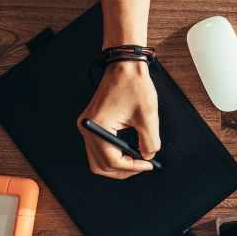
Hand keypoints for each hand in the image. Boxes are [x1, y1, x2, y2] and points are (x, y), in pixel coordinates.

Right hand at [77, 60, 160, 178]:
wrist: (124, 65)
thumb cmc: (134, 84)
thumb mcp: (147, 116)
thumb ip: (149, 141)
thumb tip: (148, 157)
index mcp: (98, 126)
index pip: (112, 160)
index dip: (133, 167)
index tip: (149, 165)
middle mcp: (87, 127)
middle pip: (100, 165)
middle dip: (123, 170)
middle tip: (142, 166)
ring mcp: (87, 125)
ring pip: (98, 159)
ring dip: (118, 163)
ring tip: (137, 159)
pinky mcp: (92, 123)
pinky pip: (99, 148)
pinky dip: (113, 153)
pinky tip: (129, 150)